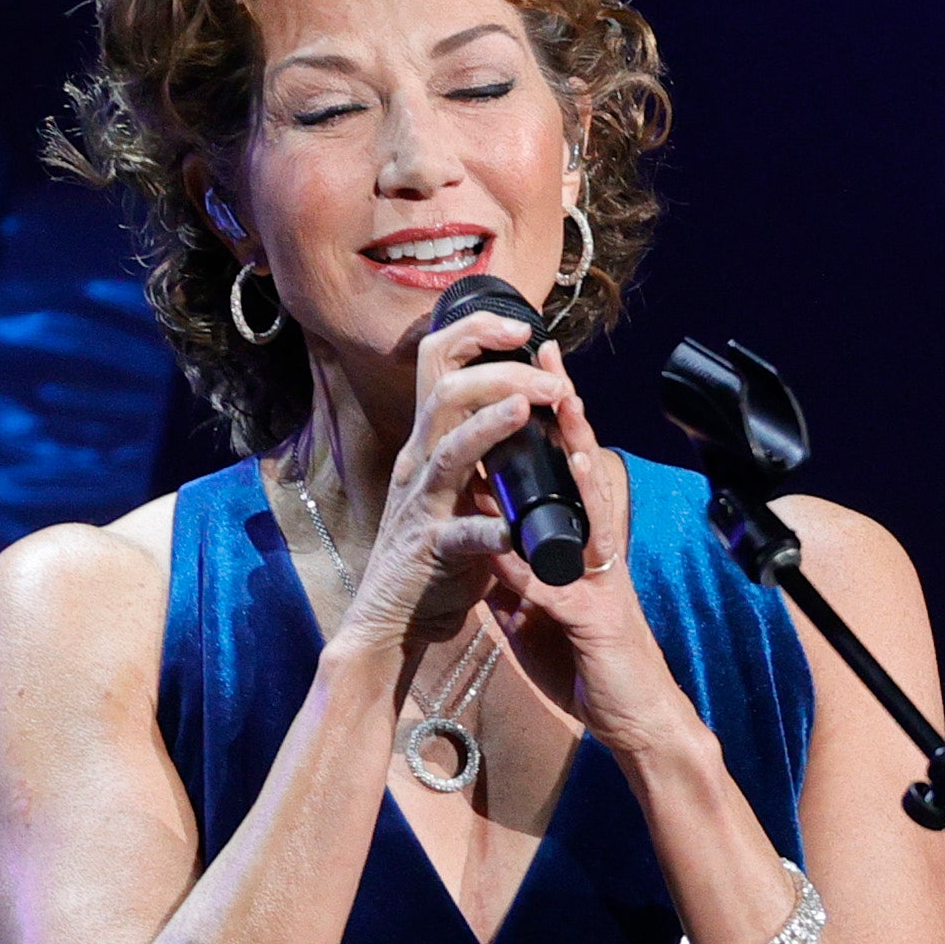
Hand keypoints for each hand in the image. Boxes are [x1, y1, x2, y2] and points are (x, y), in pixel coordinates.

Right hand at [325, 298, 558, 655]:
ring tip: (525, 407)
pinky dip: (489, 531)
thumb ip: (478, 450)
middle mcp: (420, 464)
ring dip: (488, 426)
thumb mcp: (455, 488)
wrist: (394, 616)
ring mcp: (423, 507)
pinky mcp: (431, 552)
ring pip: (448, 451)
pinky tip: (513, 530)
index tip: (522, 326)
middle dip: (499, 373)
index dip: (477, 334)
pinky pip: (459, 536)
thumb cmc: (435, 552)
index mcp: (429, 443)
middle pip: (445, 392)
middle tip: (549, 378)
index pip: (441, 365)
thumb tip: (522, 406)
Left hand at [461, 342, 688, 749]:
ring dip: (576, 467)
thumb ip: (521, 580)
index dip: (554, 426)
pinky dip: (531, 566)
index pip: (569, 475)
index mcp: (586, 551)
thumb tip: (491, 549)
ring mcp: (602, 586)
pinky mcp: (596, 623)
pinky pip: (558, 588)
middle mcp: (599, 557)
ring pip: (589, 515)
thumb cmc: (594, 671)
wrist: (638, 726)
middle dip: (568, 416)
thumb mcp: (546, 617)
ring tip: (562, 420)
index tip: (536, 373)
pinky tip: (513, 538)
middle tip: (550, 361)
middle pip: (585, 474)